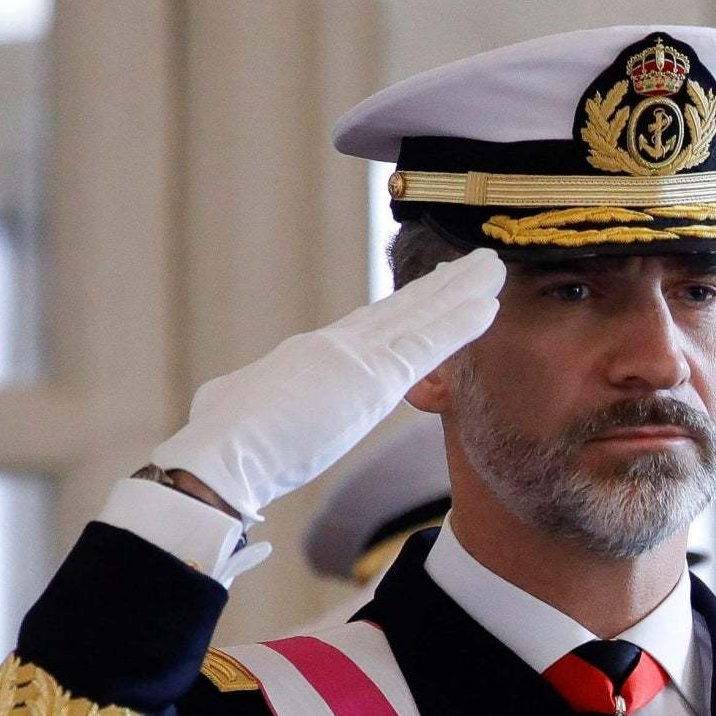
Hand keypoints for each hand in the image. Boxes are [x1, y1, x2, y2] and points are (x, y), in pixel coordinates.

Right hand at [148, 249, 503, 521]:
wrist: (222, 452)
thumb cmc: (225, 442)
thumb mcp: (248, 408)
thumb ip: (265, 398)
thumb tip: (254, 402)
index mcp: (313, 356)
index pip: (371, 325)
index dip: (406, 304)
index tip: (433, 286)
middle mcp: (338, 346)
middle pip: (402, 308)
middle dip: (441, 286)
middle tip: (476, 262)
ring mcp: (356, 357)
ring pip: (420, 315)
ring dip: (461, 291)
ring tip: (493, 267)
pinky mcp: (371, 377)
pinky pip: (428, 344)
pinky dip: (459, 323)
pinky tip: (488, 306)